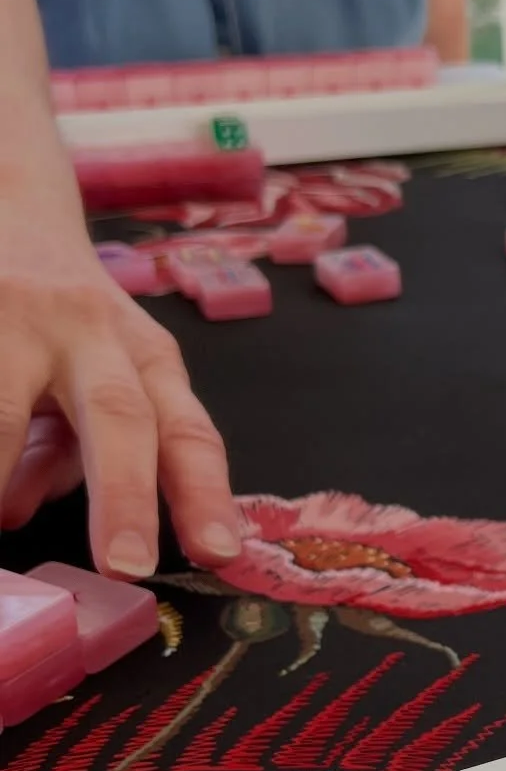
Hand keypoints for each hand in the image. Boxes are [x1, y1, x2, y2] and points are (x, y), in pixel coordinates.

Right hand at [0, 221, 240, 577]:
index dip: (205, 495)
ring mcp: (16, 313)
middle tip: (124, 567)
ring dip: (0, 467)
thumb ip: (62, 454)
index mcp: (147, 356)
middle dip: (125, 496)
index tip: (220, 554)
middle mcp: (92, 330)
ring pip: (6, 410)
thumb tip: (13, 513)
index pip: (188, 433)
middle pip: (121, 415)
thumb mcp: (87, 377)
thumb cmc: (57, 318)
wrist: (7, 203)